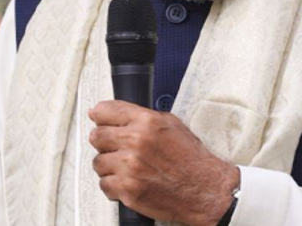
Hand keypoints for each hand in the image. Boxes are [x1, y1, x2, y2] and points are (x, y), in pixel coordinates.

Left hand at [89, 100, 238, 225]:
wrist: (205, 189)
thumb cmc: (192, 160)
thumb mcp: (172, 125)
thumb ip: (144, 118)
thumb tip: (120, 114)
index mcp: (146, 123)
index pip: (106, 111)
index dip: (100, 115)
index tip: (97, 117)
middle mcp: (135, 143)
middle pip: (96, 136)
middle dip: (104, 141)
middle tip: (113, 146)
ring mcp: (129, 167)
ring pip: (98, 162)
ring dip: (108, 165)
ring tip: (124, 167)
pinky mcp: (128, 190)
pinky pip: (104, 184)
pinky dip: (113, 185)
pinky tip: (127, 181)